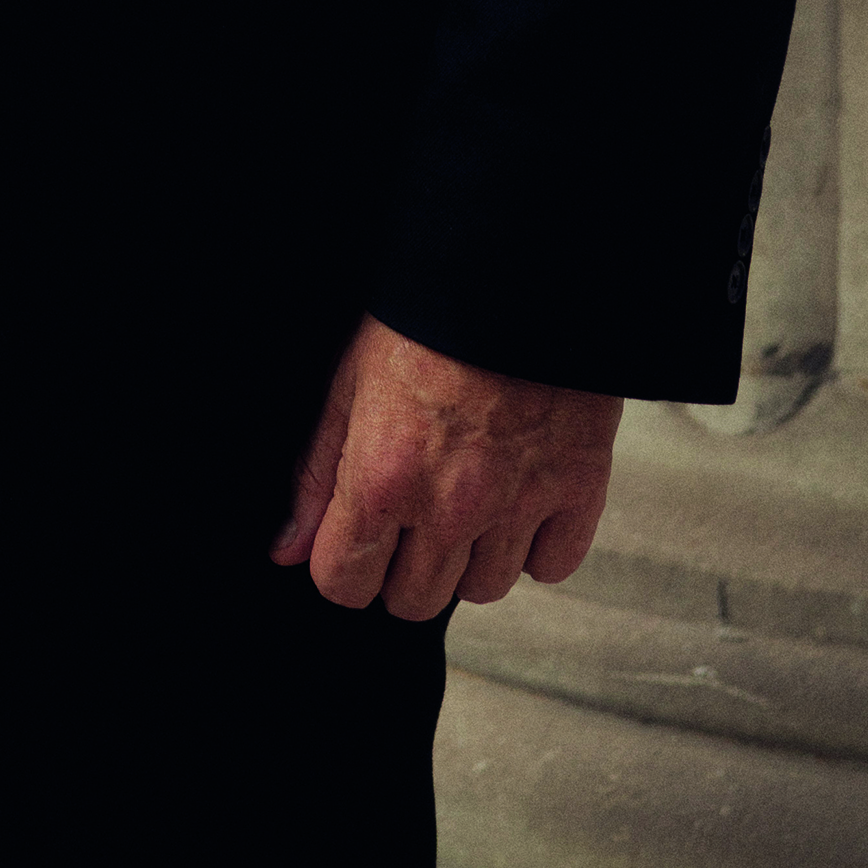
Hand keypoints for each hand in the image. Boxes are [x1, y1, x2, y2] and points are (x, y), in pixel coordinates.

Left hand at [272, 315, 620, 619]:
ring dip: (471, 557)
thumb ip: (318, 472)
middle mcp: (451, 505)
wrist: (519, 265)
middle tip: (414, 511)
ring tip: (469, 495)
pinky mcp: (578, 489)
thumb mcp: (350, 379)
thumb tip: (288, 549)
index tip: (356, 538)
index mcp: (384, 477)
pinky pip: (552, 567)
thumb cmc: (429, 314)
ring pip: (484, 590)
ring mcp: (519, 503)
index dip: (343, 564)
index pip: (345, 585)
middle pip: (414, 601)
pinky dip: (537, 544)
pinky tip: (520, 498)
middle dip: (404, 566)